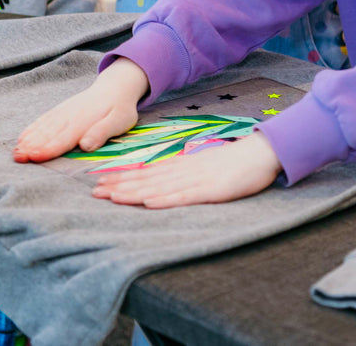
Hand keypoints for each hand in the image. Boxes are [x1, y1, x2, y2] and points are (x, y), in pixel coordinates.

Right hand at [12, 59, 149, 162]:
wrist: (115, 87)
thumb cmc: (120, 108)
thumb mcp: (119, 120)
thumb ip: (102, 131)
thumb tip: (86, 145)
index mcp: (85, 120)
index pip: (65, 137)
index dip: (50, 147)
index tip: (35, 156)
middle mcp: (71, 116)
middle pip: (49, 133)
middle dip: (32, 146)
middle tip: (18, 158)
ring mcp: (63, 112)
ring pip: (43, 127)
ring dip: (28, 140)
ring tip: (15, 152)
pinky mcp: (60, 111)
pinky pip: (43, 120)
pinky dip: (31, 130)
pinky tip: (21, 140)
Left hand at [90, 131, 282, 207]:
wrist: (261, 153)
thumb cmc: (235, 162)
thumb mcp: (204, 166)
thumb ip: (184, 173)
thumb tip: (161, 181)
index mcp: (182, 167)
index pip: (147, 174)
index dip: (122, 179)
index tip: (100, 183)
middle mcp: (184, 172)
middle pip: (147, 180)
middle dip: (120, 186)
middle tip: (94, 193)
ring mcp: (197, 180)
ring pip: (160, 188)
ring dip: (135, 193)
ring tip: (112, 197)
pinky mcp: (211, 190)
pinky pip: (185, 196)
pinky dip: (166, 200)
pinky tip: (149, 202)